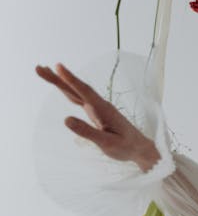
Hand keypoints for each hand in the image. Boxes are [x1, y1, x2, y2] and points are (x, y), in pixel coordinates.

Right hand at [36, 63, 160, 170]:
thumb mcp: (107, 143)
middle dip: (58, 78)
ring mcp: (98, 108)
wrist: (140, 148)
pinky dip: (69, 91)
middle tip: (39, 68)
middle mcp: (100, 106)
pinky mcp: (96, 113)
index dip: (71, 79)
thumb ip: (87, 132)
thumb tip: (66, 119)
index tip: (57, 66)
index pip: (85, 92)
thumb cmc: (126, 147)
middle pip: (76, 89)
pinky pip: (79, 99)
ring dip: (60, 82)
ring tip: (44, 71)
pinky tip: (62, 87)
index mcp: (104, 110)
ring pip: (76, 93)